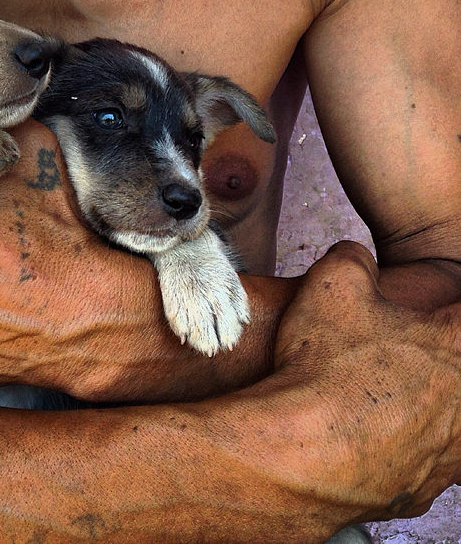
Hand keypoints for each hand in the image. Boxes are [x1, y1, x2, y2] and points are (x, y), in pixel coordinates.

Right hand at [270, 241, 460, 522]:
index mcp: (455, 348)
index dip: (443, 314)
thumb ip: (354, 258)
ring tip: (375, 395)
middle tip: (387, 351)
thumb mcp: (333, 283)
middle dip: (430, 359)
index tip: (431, 316)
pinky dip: (396, 447)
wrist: (301, 450)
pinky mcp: (422, 490)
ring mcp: (449, 454)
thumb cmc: (323, 366)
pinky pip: (421, 463)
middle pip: (455, 373)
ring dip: (420, 406)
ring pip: (448, 423)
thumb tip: (357, 256)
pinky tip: (360, 435)